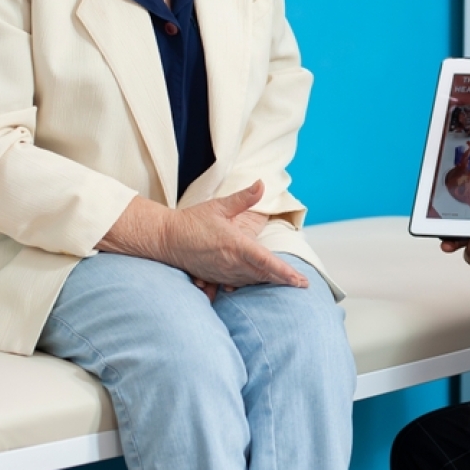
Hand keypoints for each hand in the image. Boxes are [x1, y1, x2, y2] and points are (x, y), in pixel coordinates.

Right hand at [162, 183, 307, 291]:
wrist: (166, 238)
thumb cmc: (192, 221)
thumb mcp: (219, 206)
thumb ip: (243, 198)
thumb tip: (261, 184)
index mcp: (235, 245)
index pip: (266, 262)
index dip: (284, 272)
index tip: (299, 280)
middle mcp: (231, 263)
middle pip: (263, 275)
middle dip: (283, 280)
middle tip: (302, 284)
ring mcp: (223, 273)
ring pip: (252, 281)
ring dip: (269, 283)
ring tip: (288, 283)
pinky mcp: (216, 278)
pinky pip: (239, 284)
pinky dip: (251, 283)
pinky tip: (260, 282)